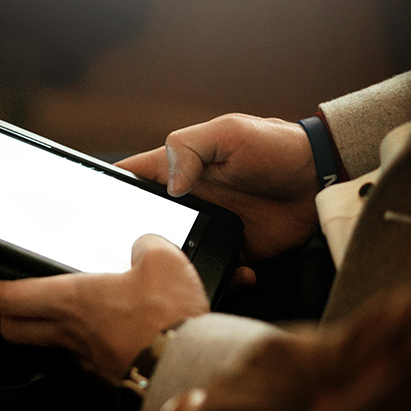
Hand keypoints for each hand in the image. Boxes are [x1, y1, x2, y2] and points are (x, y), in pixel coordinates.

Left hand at [0, 235, 209, 383]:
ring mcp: (87, 360)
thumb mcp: (163, 261)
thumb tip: (144, 245)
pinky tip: (103, 333)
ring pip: (47, 346)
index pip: (8, 296)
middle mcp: (71, 334)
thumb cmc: (169, 319)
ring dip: (44, 330)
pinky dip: (82, 345)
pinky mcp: (108, 376)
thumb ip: (146, 246)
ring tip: (60, 313)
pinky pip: (82, 360)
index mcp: (71, 300)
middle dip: (6, 313)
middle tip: (13, 298)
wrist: (190, 367)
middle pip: (12, 329)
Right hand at [116, 114, 319, 260]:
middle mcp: (188, 202)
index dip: (108, 193)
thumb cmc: (275, 146)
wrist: (320, 177)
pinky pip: (218, 271)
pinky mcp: (234, 250)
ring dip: (181, 267)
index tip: (89, 213)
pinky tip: (241, 273)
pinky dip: (225, 278)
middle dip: (137, 244)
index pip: (131, 180)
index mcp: (178, 170)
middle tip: (138, 261)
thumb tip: (170, 186)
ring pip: (178, 255)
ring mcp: (209, 228)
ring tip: (190, 275)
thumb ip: (190, 148)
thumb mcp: (229, 132)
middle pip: (147, 225)